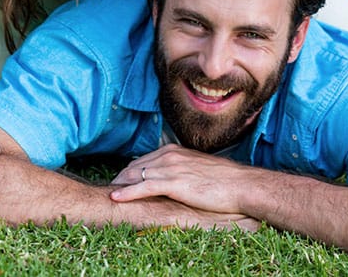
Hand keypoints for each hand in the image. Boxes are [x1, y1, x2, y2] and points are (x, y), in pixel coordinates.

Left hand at [110, 144, 252, 213]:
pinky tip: (116, 196)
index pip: (145, 158)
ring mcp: (171, 168)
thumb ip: (183, 167)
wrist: (239, 185)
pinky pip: (144, 187)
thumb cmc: (223, 179)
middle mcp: (170, 155)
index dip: (131, 169)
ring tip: (108, 191)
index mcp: (175, 150)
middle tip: (110, 186)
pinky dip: (128, 192)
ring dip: (121, 184)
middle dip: (122, 176)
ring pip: (137, 174)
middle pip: (136, 165)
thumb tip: (176, 176)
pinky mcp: (173, 183)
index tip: (122, 178)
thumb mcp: (198, 168)